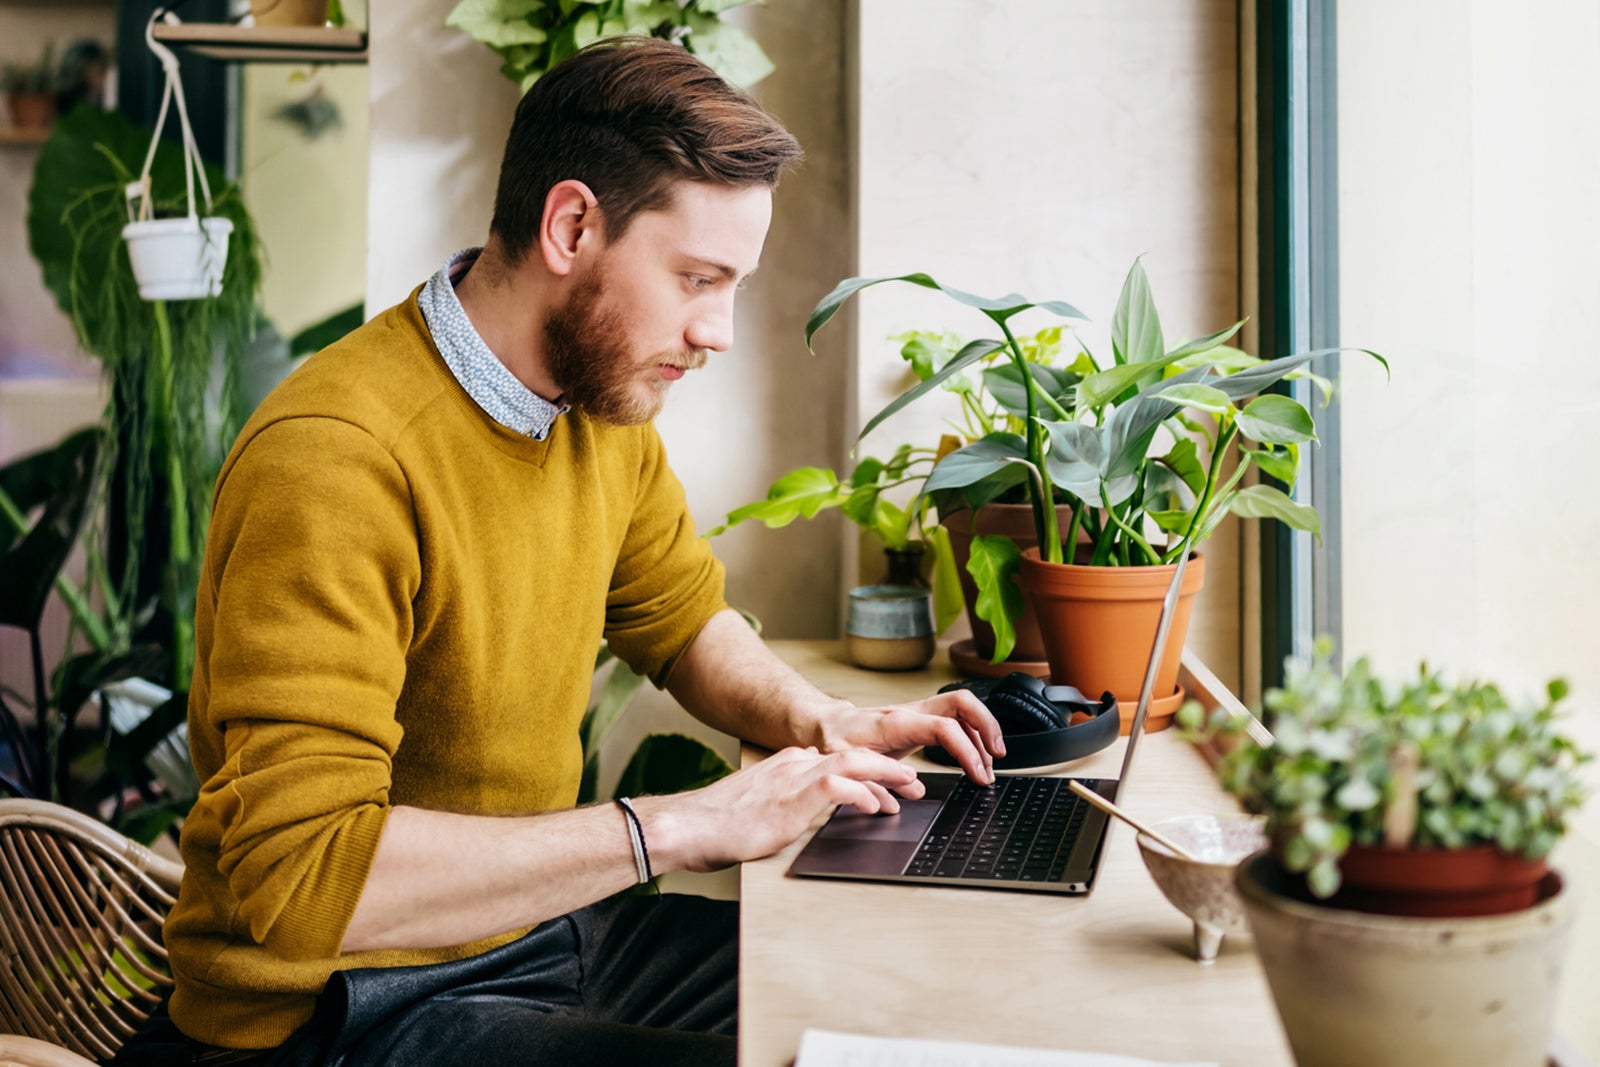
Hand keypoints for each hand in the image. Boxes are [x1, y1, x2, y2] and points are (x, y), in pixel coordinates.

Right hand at [644, 746, 926, 872]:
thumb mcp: (763, 810)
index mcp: (788, 763)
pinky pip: (840, 786)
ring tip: (910, 787)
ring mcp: (795, 776)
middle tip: (915, 782)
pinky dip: (863, 793)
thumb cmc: (720, 825)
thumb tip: (802, 816)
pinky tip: (876, 807)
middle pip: (855, 754)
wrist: (692, 826)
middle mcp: (795, 763)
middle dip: (890, 767)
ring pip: (854, 763)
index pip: (840, 760)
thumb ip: (787, 805)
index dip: (872, 772)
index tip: (891, 787)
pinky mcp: (794, 795)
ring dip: (887, 774)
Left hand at [822, 689, 1005, 784]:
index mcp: (896, 723)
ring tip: (989, 765)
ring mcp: (918, 712)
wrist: (827, 724)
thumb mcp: (848, 766)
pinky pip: (955, 718)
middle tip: (998, 757)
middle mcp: (911, 712)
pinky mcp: (921, 719)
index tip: (978, 774)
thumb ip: (875, 782)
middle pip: (962, 703)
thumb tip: (907, 796)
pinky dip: (971, 735)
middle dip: (988, 726)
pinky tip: (975, 757)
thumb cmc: (836, 742)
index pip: (944, 727)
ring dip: (983, 733)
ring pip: (963, 708)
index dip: (967, 750)